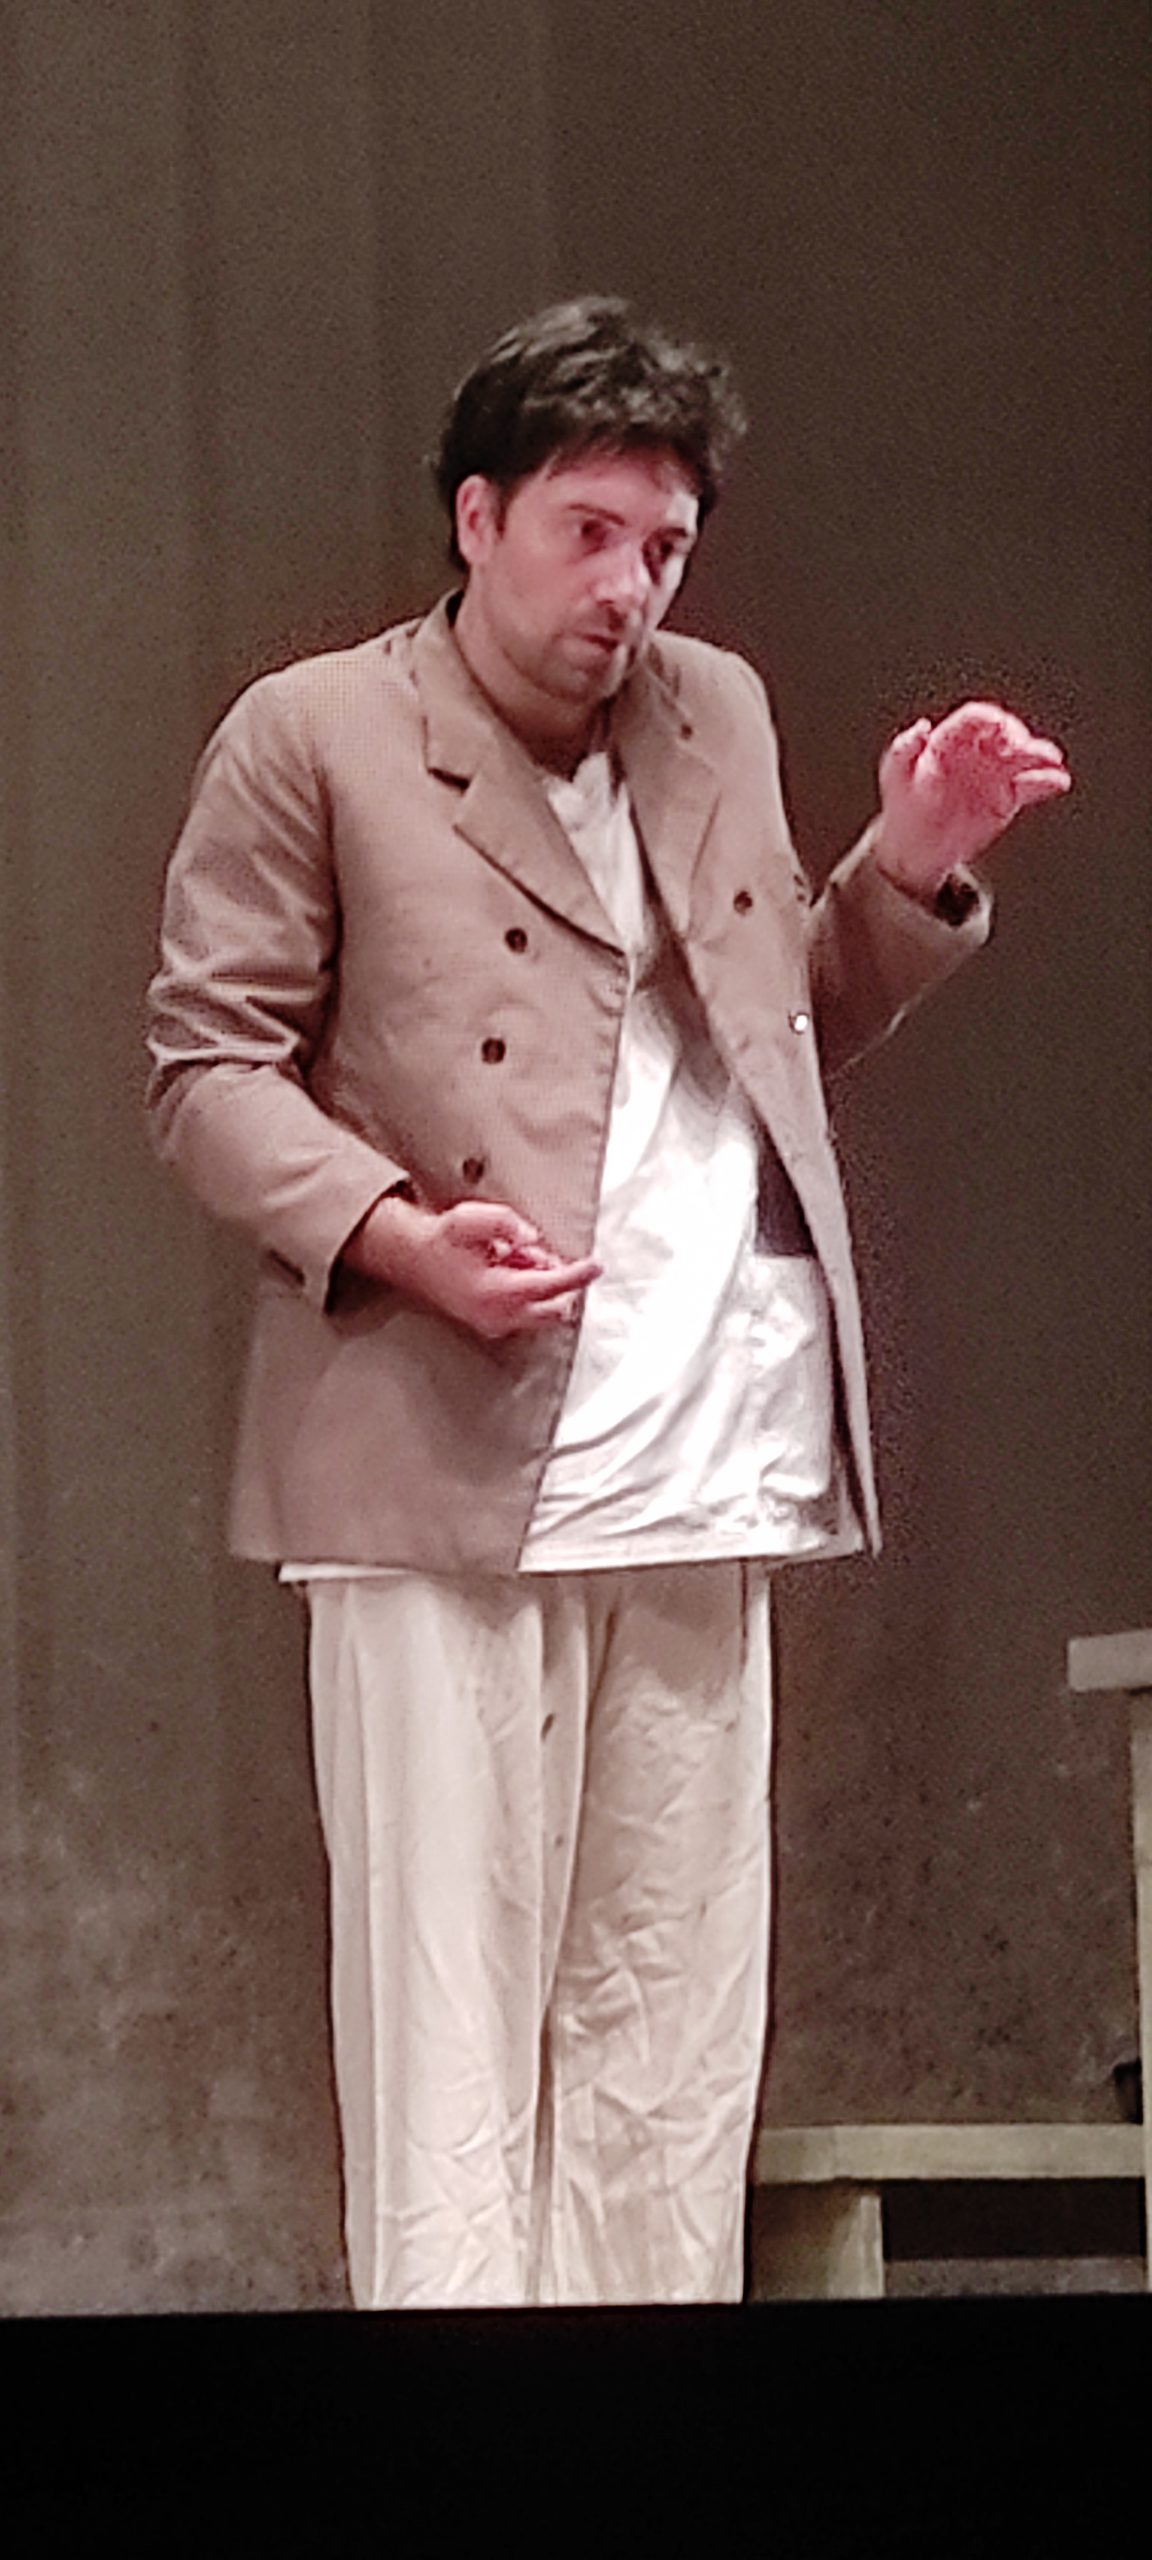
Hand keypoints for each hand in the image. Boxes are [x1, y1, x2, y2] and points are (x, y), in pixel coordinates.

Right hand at [348, 1194, 600, 1340]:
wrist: (411, 1259)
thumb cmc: (441, 1240)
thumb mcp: (471, 1219)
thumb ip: (507, 1225)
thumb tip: (533, 1237)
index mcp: (496, 1292)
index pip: (552, 1287)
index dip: (578, 1275)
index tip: (595, 1265)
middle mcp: (498, 1316)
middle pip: (554, 1308)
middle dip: (556, 1281)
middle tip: (531, 1252)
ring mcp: (495, 1324)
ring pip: (541, 1311)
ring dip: (539, 1283)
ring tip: (507, 1255)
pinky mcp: (492, 1325)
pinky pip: (526, 1312)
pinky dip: (527, 1290)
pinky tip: (502, 1266)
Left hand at [874, 701, 1070, 898]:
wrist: (915, 846)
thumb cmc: (903, 803)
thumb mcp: (895, 774)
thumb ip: (905, 749)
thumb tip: (922, 728)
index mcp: (951, 740)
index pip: (975, 720)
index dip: (988, 720)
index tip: (997, 726)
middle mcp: (978, 752)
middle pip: (1005, 735)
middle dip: (1016, 737)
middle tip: (1019, 747)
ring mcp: (995, 773)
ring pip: (1023, 758)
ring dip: (1039, 756)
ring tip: (1050, 759)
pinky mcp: (1007, 797)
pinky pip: (1031, 786)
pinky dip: (1046, 782)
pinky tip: (1057, 781)